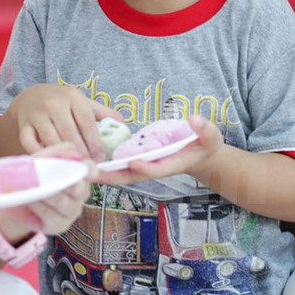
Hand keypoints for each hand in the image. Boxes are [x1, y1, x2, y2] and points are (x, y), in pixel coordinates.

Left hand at [0, 143, 94, 236]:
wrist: (18, 198)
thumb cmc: (35, 175)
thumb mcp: (44, 158)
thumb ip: (59, 152)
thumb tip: (72, 153)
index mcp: (79, 174)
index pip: (91, 170)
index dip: (89, 169)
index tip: (83, 166)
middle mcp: (81, 193)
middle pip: (80, 189)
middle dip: (65, 183)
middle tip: (49, 178)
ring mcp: (72, 211)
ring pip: (64, 203)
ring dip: (46, 194)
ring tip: (32, 189)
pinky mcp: (60, 225)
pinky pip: (51, 215)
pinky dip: (39, 206)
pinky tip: (31, 200)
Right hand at [13, 84, 118, 160]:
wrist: (31, 97)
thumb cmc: (63, 103)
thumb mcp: (83, 103)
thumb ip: (103, 114)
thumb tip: (124, 127)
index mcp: (73, 96)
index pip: (87, 122)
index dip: (94, 142)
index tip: (100, 158)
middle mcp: (54, 103)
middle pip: (69, 133)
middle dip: (81, 153)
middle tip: (88, 168)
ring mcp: (37, 114)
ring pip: (52, 140)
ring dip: (64, 157)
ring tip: (74, 169)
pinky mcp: (24, 126)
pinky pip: (31, 144)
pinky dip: (41, 155)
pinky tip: (52, 163)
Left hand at [95, 115, 223, 186]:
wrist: (200, 153)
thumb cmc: (205, 145)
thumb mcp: (211, 137)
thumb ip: (205, 129)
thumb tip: (194, 119)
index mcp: (171, 164)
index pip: (156, 168)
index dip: (144, 166)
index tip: (131, 161)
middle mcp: (155, 167)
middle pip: (132, 175)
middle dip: (114, 176)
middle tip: (94, 173)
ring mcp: (146, 165)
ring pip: (122, 172)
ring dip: (104, 172)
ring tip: (83, 168)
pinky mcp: (139, 160)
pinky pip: (120, 165)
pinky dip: (106, 165)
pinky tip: (88, 158)